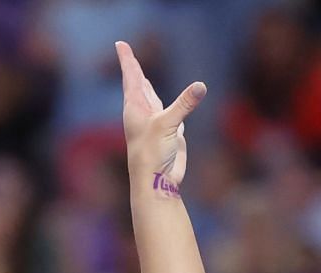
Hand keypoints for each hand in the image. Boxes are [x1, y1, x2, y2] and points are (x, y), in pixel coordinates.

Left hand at [116, 40, 205, 192]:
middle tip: (125, 53)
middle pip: (137, 84)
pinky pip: (167, 114)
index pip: (131, 75)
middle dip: (133, 69)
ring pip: (150, 99)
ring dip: (147, 87)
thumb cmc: (152, 152)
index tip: (119, 43)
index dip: (127, 59)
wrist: (156, 181)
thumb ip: (184, 104)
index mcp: (135, 106)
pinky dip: (168, 106)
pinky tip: (167, 104)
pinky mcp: (168, 134)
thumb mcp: (168, 124)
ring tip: (142, 77)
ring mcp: (155, 123)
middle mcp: (143, 113)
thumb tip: (201, 86)